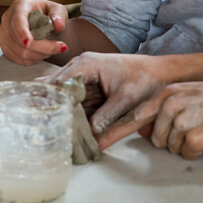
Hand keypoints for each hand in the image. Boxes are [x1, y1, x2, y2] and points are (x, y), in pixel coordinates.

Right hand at [0, 0, 68, 64]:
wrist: (40, 18)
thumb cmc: (47, 11)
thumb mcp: (57, 9)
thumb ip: (59, 15)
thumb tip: (58, 26)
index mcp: (20, 6)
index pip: (17, 21)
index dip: (21, 33)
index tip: (29, 42)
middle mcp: (7, 20)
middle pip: (19, 41)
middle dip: (42, 47)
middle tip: (60, 47)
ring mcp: (4, 35)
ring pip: (19, 52)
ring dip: (40, 54)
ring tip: (53, 49)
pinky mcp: (5, 47)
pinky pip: (18, 58)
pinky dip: (33, 59)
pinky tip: (43, 53)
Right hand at [38, 51, 169, 140]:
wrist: (160, 72)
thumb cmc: (145, 79)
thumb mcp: (127, 99)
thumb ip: (106, 117)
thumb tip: (90, 138)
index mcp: (86, 64)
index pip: (57, 85)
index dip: (51, 104)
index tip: (48, 124)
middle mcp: (78, 66)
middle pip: (53, 88)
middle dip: (48, 107)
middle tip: (42, 130)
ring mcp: (80, 75)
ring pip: (58, 94)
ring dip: (55, 109)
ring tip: (48, 130)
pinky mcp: (85, 85)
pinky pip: (69, 98)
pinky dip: (65, 110)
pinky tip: (62, 126)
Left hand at [99, 81, 202, 158]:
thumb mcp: (192, 95)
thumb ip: (167, 107)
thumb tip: (146, 128)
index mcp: (168, 93)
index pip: (132, 116)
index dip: (112, 132)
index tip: (96, 144)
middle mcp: (171, 105)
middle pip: (154, 138)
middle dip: (171, 139)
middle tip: (196, 127)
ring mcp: (182, 122)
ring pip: (170, 147)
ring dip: (186, 144)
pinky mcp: (194, 138)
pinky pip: (186, 154)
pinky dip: (198, 151)